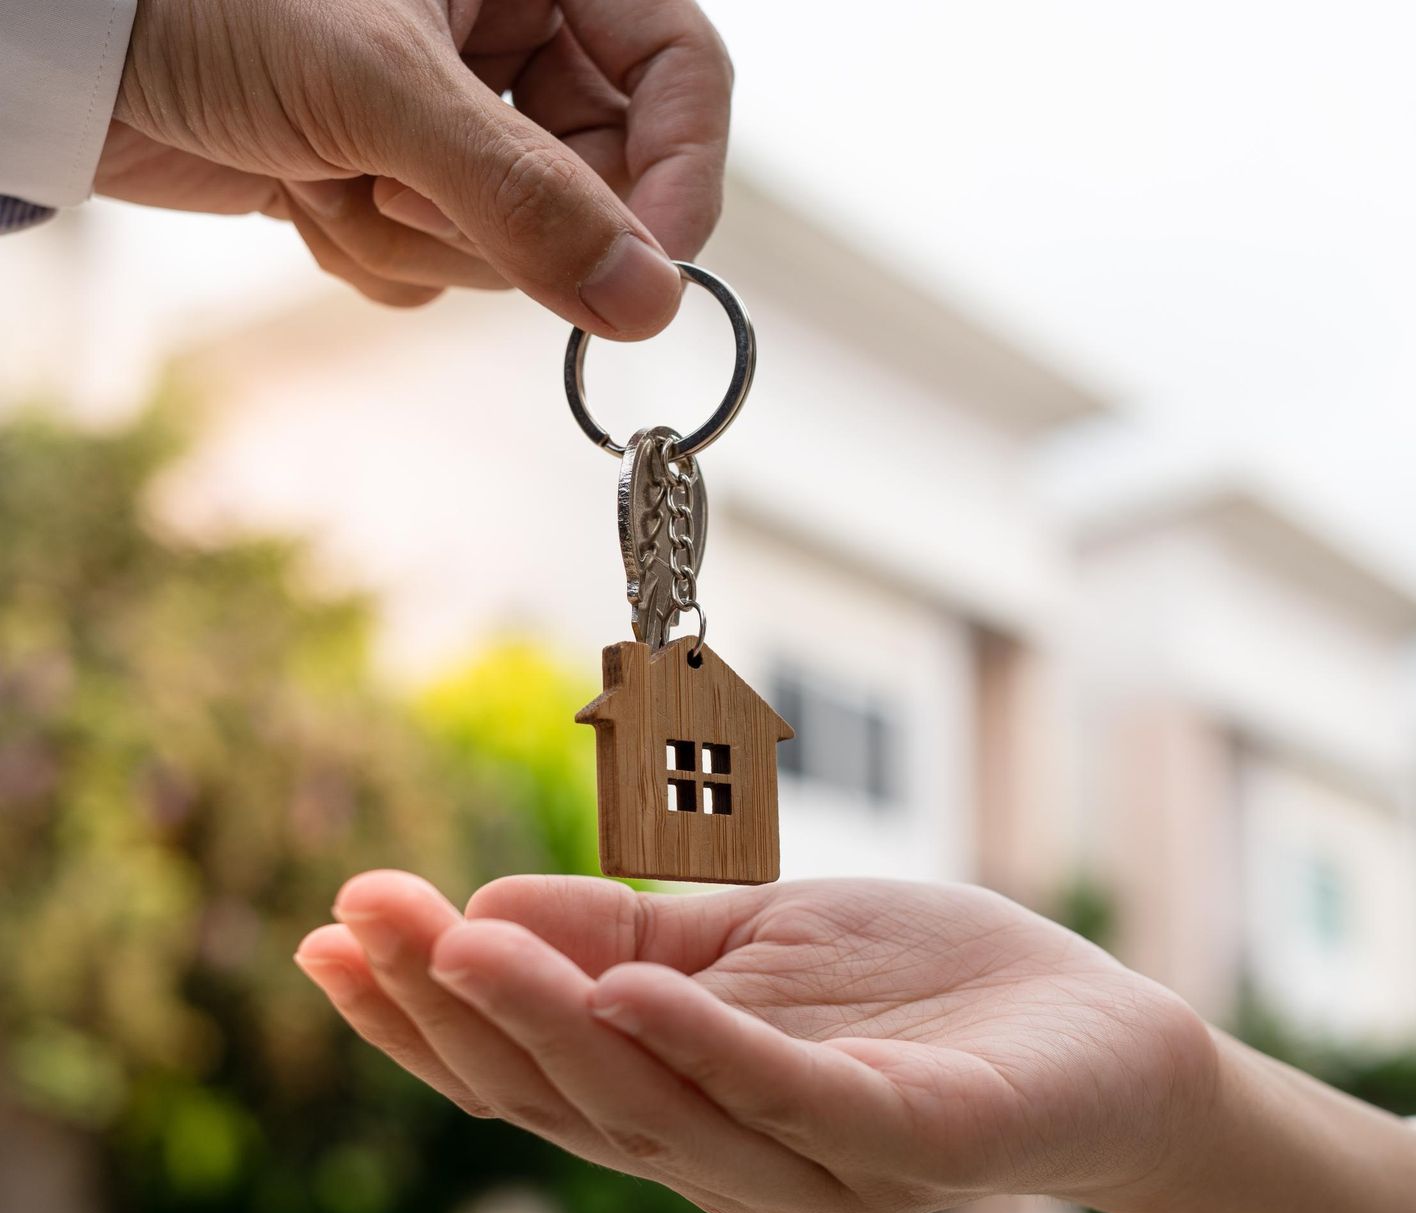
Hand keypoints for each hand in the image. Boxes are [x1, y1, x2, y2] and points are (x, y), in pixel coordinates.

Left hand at [105, 0, 729, 331]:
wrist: (56, 44)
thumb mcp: (382, 87)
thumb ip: (528, 195)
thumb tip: (650, 301)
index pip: (680, 72)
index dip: (680, 172)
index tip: (652, 268)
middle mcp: (507, 34)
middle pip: (601, 175)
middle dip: (500, 214)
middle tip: (401, 189)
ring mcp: (452, 112)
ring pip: (518, 235)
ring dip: (414, 232)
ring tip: (321, 167)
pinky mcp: (393, 173)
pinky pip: (443, 263)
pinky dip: (370, 250)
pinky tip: (298, 188)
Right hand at [296, 873, 1220, 1212]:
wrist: (1096, 1033)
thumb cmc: (920, 988)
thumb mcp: (752, 939)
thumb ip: (631, 936)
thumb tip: (484, 914)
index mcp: (684, 1100)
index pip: (531, 1068)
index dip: (424, 1012)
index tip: (334, 928)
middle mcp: (730, 1151)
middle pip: (566, 1096)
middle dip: (453, 1012)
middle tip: (365, 919)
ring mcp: (816, 1156)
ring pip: (656, 1106)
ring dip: (551, 1024)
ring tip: (464, 943)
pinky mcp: (905, 1139)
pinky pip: (792, 1096)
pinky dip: (705, 1046)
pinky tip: (631, 989)